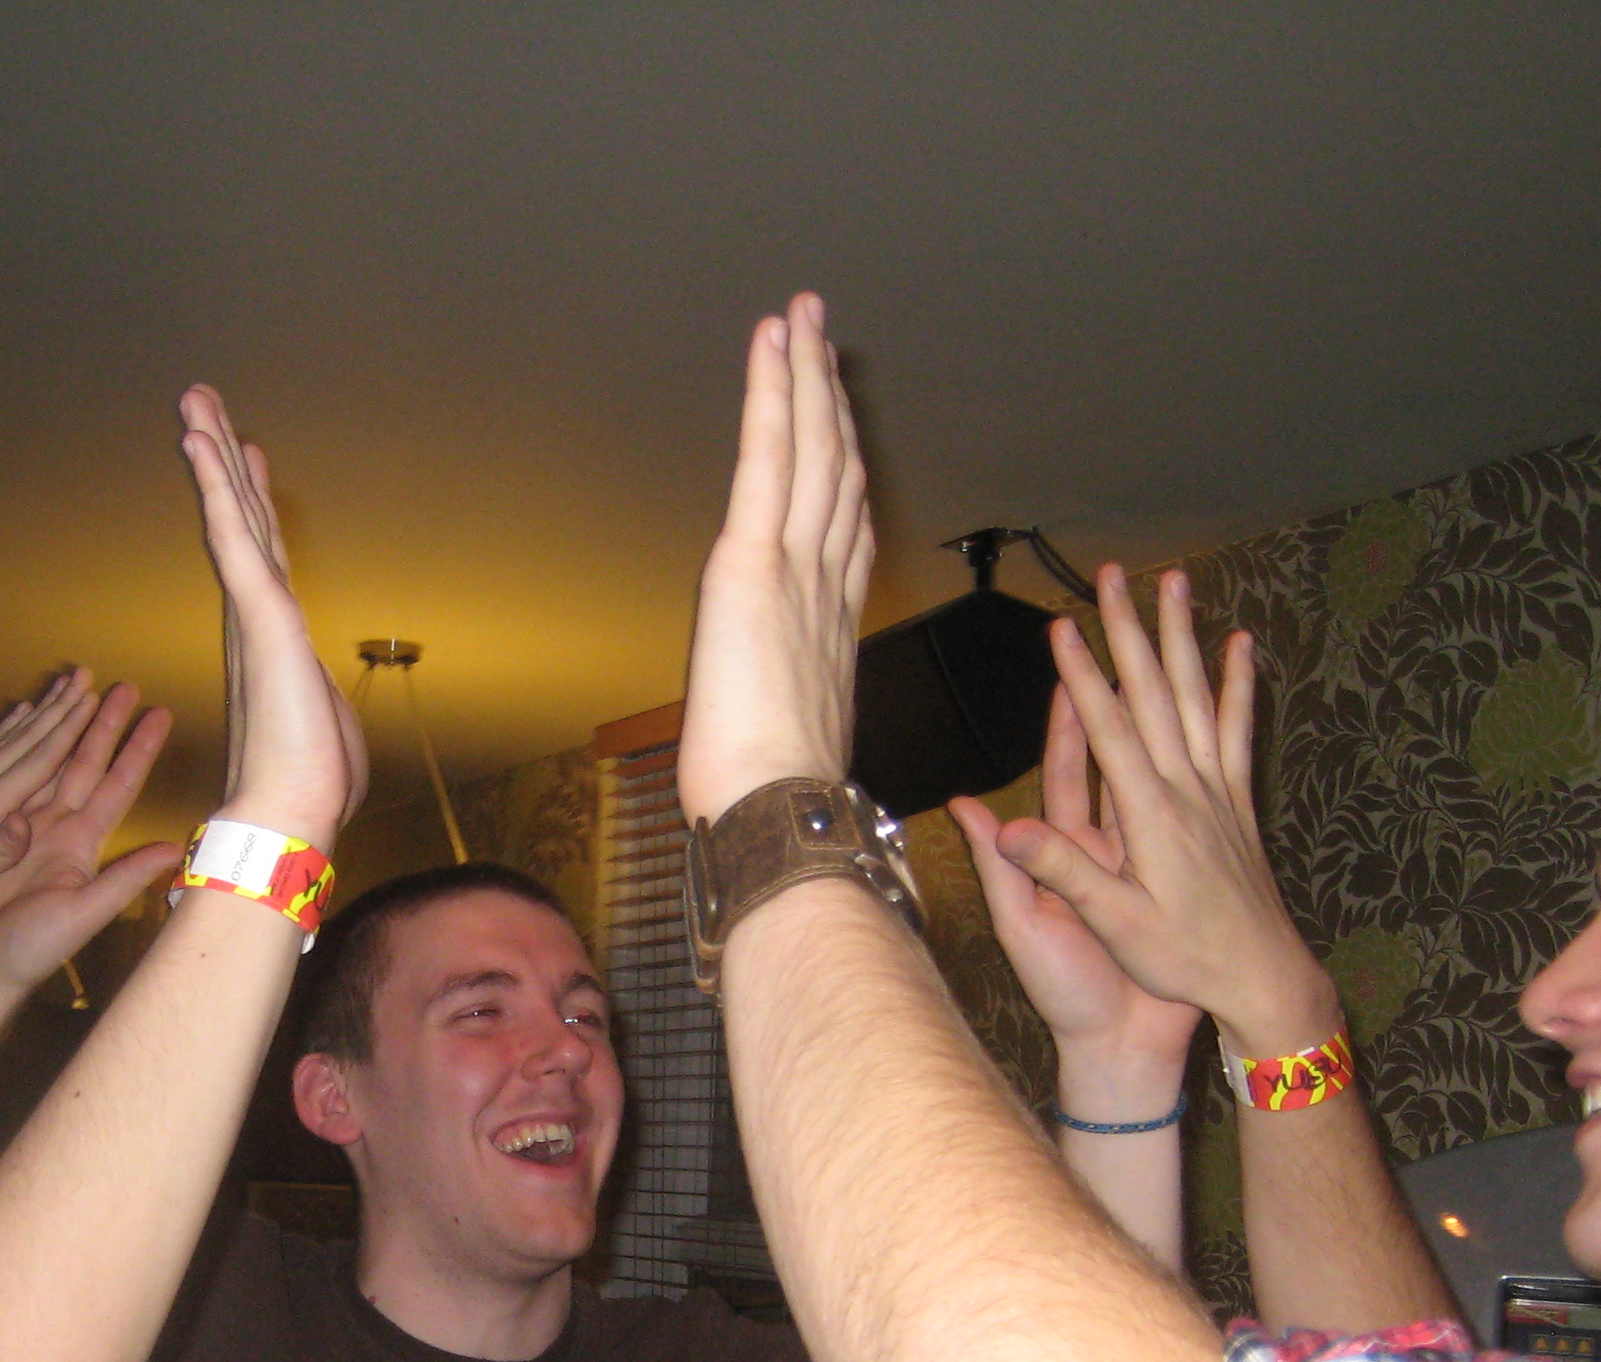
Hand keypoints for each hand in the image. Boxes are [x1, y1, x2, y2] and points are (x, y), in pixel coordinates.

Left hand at [0, 670, 104, 929]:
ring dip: (38, 710)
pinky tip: (14, 714)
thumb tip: (29, 822)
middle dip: (59, 707)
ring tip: (59, 686)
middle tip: (84, 675)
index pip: (35, 763)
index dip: (66, 731)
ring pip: (7, 737)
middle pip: (25, 739)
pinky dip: (5, 727)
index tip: (91, 701)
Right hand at [0, 683, 179, 997]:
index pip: (119, 787)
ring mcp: (24, 827)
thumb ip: (125, 878)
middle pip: (86, 764)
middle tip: (123, 685)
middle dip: (104, 725)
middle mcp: (59, 829)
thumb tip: (177, 849)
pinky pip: (10, 778)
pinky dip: (20, 749)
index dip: (138, 751)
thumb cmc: (28, 950)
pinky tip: (27, 725)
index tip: (158, 715)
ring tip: (80, 690)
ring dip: (66, 729)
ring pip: (50, 764)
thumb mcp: (82, 913)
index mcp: (83, 846)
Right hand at [178, 386, 366, 850]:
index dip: (248, 503)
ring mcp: (255, 612)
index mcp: (271, 640)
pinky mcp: (262, 614)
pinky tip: (202, 443)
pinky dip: (217, 487)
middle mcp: (255, 617)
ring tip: (196, 401)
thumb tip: (323, 717)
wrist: (290, 815)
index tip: (243, 454)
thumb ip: (322, 705)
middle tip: (203, 405)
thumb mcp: (328, 727)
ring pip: (232, 515)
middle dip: (222, 459)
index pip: (262, 556)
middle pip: (240, 521)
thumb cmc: (311, 789)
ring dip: (214, 454)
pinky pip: (234, 537)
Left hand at [676, 293, 873, 826]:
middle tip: (827, 341)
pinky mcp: (754, 558)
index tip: (843, 429)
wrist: (777, 805)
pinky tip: (775, 337)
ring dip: (807, 374)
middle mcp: (825, 583)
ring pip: (812, 446)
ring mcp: (796, 564)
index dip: (846, 470)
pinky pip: (769, 453)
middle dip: (832, 403)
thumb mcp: (787, 741)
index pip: (844, 529)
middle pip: (836, 472)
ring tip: (804, 316)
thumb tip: (771, 730)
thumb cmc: (775, 796)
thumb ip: (786, 709)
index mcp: (832, 627)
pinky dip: (774, 389)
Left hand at [952, 688, 1201, 1079]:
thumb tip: (963, 804)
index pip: (1068, 769)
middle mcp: (1103, 847)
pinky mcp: (1180, 883)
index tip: (1073, 662)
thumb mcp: (1024, 925)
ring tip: (1180, 676)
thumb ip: (1000, 864)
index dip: (1069, 718)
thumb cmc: (1066, 994)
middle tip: (1128, 646)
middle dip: (1118, 703)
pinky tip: (1223, 747)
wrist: (1124, 1049)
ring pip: (1158, 779)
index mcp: (1063, 851)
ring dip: (1165, 730)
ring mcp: (1146, 862)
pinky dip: (1209, 780)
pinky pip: (1195, 818)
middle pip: (1114, 759)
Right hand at [1003, 567, 1338, 1057]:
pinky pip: (1238, 728)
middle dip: (1128, 630)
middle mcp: (1187, 791)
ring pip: (1197, 696)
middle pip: (1154, 693)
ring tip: (1175, 583)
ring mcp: (1217, 791)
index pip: (1109, 730)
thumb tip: (1002, 829)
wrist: (1261, 977)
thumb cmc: (1182, 959)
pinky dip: (1238, 683)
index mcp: (1150, 817)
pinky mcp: (1238, 802)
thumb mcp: (1114, 924)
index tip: (1062, 627)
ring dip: (1182, 635)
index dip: (1082, 676)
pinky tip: (1241, 645)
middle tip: (1113, 575)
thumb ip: (1063, 871)